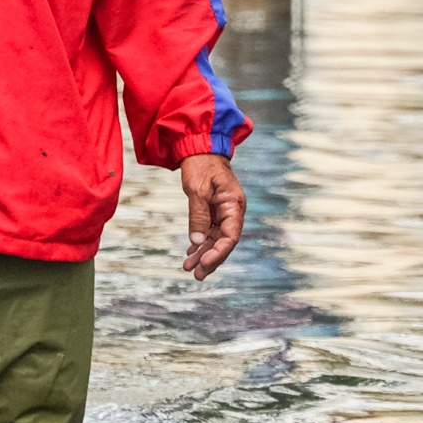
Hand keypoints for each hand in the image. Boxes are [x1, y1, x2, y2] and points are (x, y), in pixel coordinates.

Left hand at [180, 153, 244, 279]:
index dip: (218, 253)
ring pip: (215, 239)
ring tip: (188, 267)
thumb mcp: (197, 190)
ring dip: (202, 253)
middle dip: (210, 259)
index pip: (230, 237)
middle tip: (196, 275)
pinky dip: (200, 242)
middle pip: (224, 242)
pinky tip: (190, 253)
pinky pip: (209, 231)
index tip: (204, 264)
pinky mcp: (214, 210)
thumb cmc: (201, 165)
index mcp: (234, 205)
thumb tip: (196, 242)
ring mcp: (224, 211)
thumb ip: (198, 216)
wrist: (199, 147)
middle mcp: (232, 211)